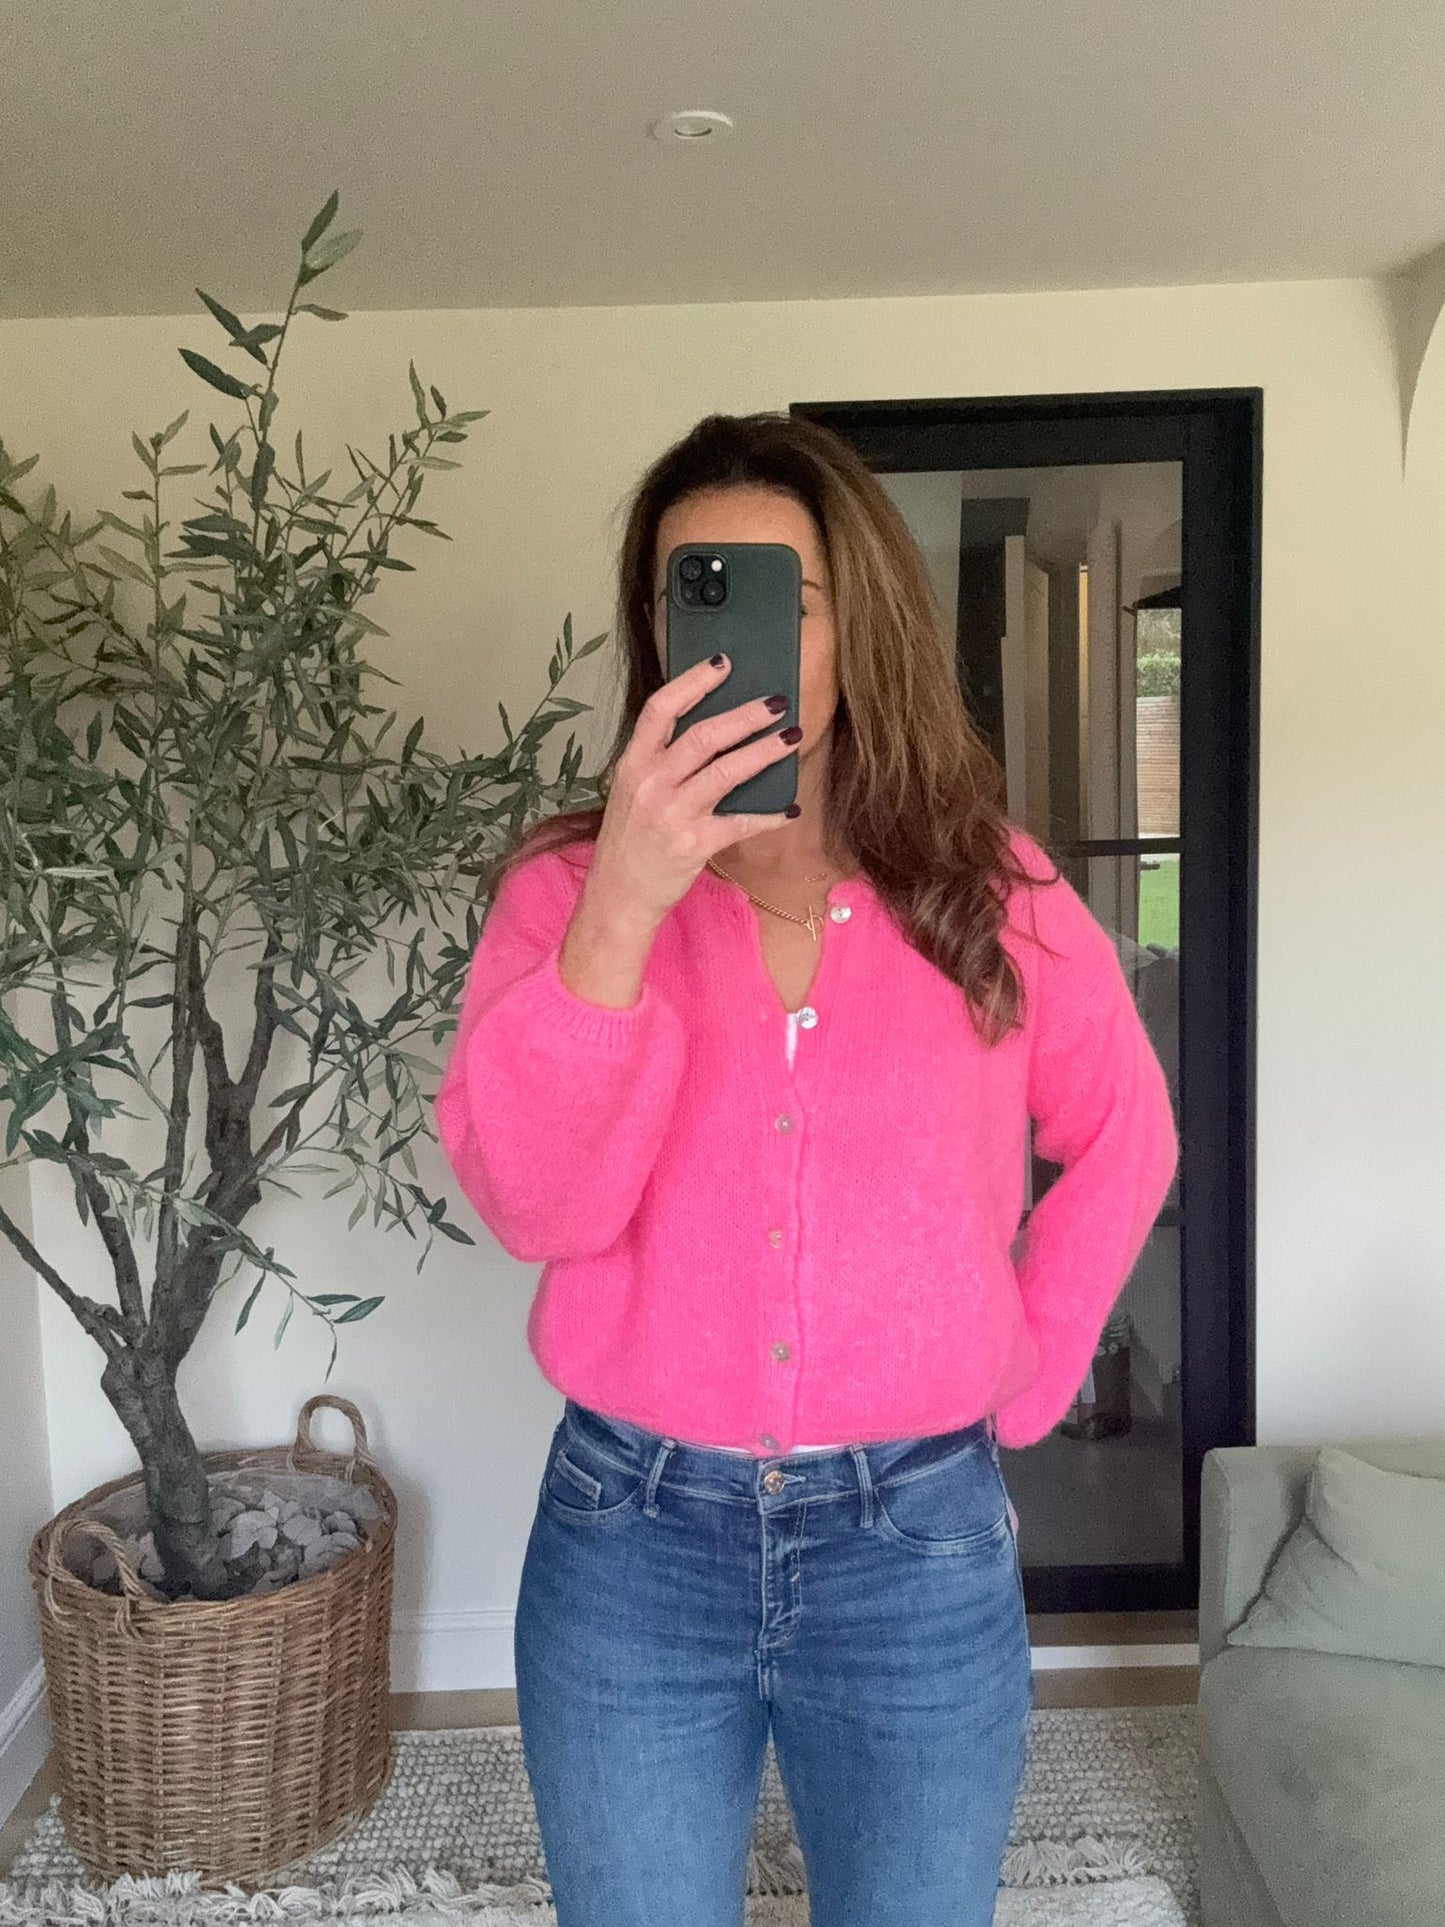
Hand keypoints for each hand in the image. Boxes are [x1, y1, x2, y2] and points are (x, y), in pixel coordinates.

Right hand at [586, 653, 799, 927]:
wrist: (617, 895)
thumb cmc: (629, 842)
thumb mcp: (632, 792)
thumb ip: (660, 762)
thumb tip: (711, 734)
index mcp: (633, 764)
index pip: (660, 709)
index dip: (693, 682)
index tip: (723, 663)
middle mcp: (651, 783)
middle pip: (703, 735)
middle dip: (745, 715)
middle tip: (776, 702)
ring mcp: (673, 814)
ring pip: (726, 771)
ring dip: (764, 752)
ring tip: (792, 736)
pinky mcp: (694, 844)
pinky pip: (740, 822)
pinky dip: (769, 814)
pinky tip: (789, 808)